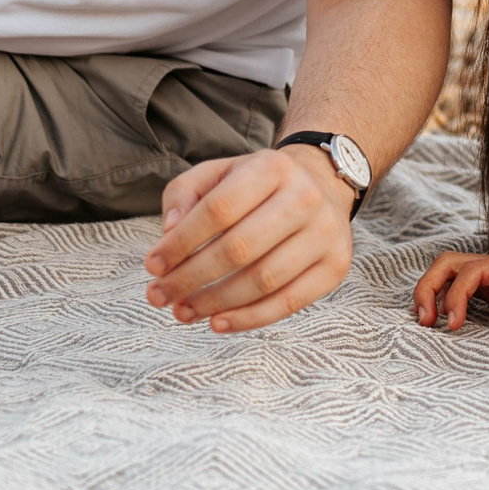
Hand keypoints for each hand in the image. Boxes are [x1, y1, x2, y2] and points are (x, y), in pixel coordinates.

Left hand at [146, 145, 355, 333]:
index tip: (152, 266)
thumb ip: (184, 195)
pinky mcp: (336, 266)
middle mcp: (305, 197)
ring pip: (263, 280)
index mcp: (272, 167)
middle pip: (239, 249)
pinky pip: (289, 302)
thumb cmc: (255, 186)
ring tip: (183, 312)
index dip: (181, 242)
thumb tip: (168, 233)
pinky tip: (218, 322)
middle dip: (191, 278)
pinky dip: (250, 319)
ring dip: (215, 303)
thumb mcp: (218, 174)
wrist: (320, 186)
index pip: (218, 210)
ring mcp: (326, 233)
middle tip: (159, 297)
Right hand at [412, 231, 488, 339]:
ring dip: (433, 292)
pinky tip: (447, 323)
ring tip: (428, 324)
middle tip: (425, 323)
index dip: (457, 294)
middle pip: (450, 263)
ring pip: (453, 272)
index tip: (453, 324)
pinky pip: (465, 288)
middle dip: (429, 288)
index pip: (475, 270)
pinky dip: (448, 301)